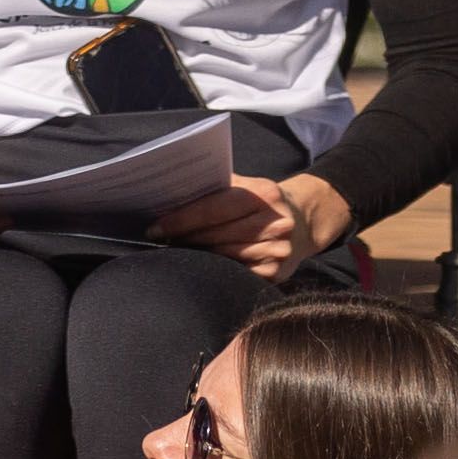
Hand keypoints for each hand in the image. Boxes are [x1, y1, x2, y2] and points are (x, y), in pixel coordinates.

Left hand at [152, 171, 353, 282]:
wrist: (302, 222)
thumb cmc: (259, 201)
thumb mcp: (245, 185)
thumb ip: (215, 185)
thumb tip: (171, 190)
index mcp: (265, 195)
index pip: (214, 208)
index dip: (181, 219)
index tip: (155, 227)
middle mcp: (277, 223)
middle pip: (217, 234)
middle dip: (184, 238)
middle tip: (159, 240)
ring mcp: (279, 251)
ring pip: (225, 256)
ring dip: (197, 255)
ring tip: (176, 250)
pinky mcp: (277, 273)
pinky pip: (237, 273)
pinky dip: (216, 269)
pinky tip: (201, 265)